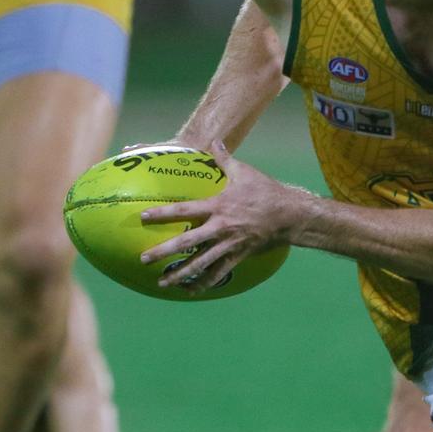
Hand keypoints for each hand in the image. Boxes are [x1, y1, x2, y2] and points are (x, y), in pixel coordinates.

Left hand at [137, 140, 307, 293]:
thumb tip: (214, 141)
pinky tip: (189, 290)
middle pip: (187, 242)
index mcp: (218, 206)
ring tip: (162, 282)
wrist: (290, 215)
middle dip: (164, 251)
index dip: (162, 213)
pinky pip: (218, 273)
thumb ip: (224, 158)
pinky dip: (202, 283)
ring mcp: (228, 244)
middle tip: (143, 258)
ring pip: (200, 263)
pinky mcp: (237, 256)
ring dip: (179, 274)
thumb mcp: (244, 171)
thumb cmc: (266, 191)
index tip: (143, 216)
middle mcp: (220, 227)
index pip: (184, 210)